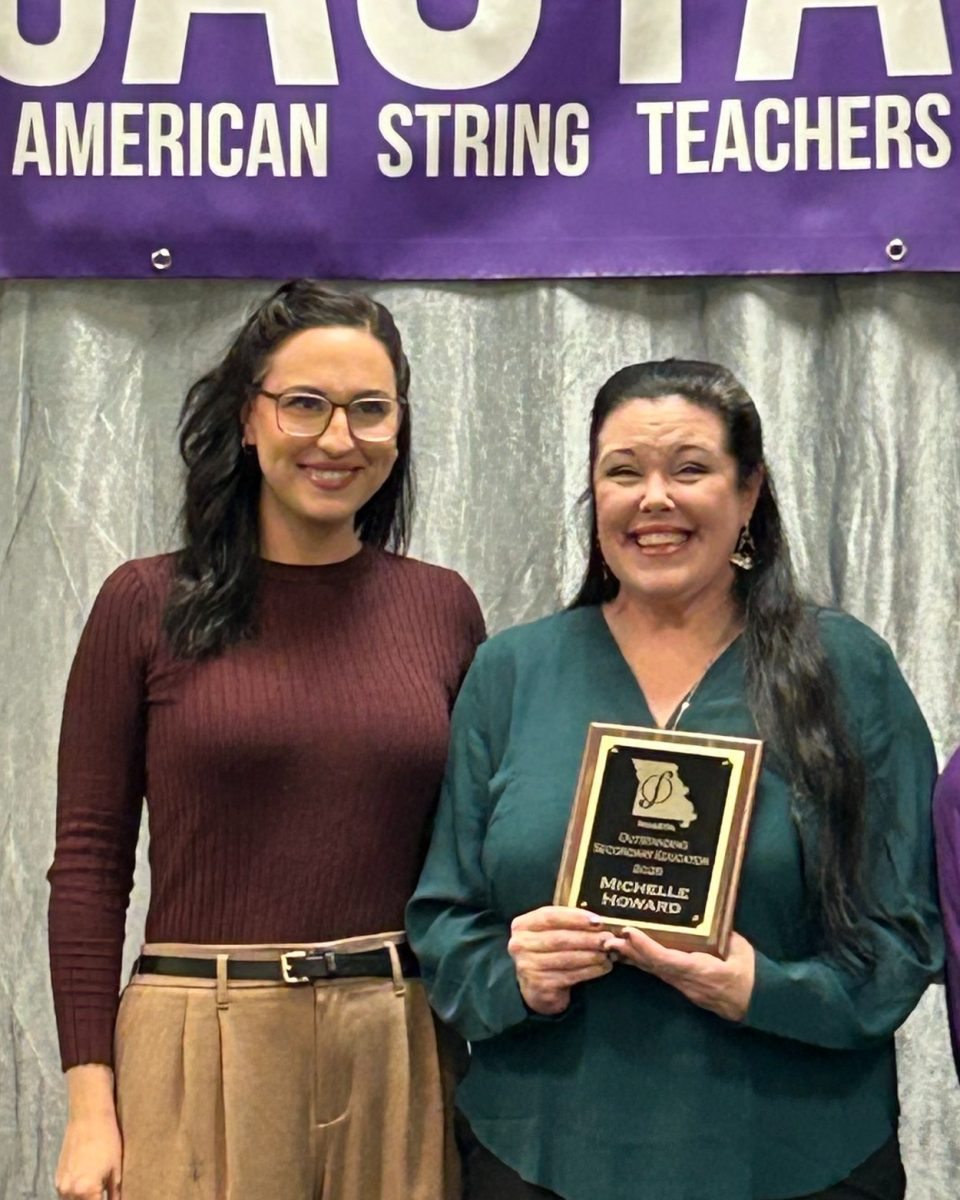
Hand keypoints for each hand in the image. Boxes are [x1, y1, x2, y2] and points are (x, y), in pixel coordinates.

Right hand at [56, 1065, 122, 1199]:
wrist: (89, 1116)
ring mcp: (61, 1185)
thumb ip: (115, 1193)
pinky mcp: (58, 1177)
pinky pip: (66, 1194)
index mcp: (86, 1190)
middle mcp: (70, 1191)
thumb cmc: (107, 1140)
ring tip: (97, 1191)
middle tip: (104, 1194)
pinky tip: (87, 1186)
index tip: (112, 1198)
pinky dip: (76, 1195)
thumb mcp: (116, 1169)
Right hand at [508, 905, 612, 1015]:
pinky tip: (603, 967)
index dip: (575, 917)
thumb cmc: (547, 953)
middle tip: (608, 938)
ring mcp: (527, 966)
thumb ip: (567, 924)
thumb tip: (599, 920)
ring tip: (608, 953)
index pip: (550, 916)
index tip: (597, 920)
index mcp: (522, 925)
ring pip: (567, 958)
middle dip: (588, 938)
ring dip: (592, 955)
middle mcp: (519, 944)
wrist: (536, 988)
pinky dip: (590, 970)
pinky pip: (570, 975)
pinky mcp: (539, 984)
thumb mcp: (549, 933)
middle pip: (560, 938)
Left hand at [606, 928, 755, 1021]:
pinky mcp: (684, 986)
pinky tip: (631, 954)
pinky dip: (644, 962)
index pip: (668, 960)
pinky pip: (660, 973)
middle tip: (608, 937)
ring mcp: (685, 986)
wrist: (758, 1002)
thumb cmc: (750, 973)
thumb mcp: (739, 948)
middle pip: (654, 966)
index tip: (629, 932)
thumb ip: (722, 933)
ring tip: (612, 943)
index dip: (647, 946)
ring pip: (654, 971)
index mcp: (701, 971)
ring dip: (633, 957)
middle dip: (630, 951)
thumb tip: (707, 914)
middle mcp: (688, 981)